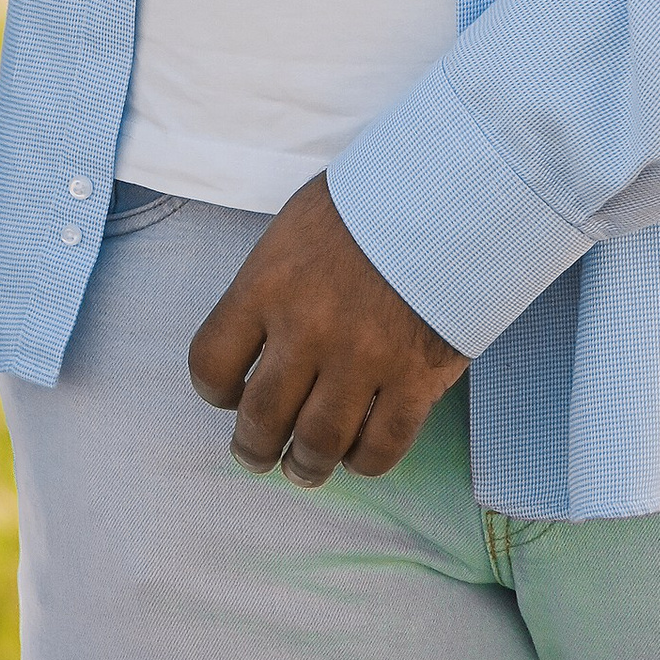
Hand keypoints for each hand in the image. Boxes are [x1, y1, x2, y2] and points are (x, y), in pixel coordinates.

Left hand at [187, 174, 463, 485]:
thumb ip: (270, 285)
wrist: (448, 191)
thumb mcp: (296, 226)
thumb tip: (254, 342)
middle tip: (255, 455)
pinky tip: (356, 455)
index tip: (228, 396)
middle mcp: (308, 326)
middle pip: (261, 418)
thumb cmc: (366, 203)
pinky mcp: (415, 380)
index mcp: (268, 282)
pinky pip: (380, 449)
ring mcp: (362, 358)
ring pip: (318, 443)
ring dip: (304, 467)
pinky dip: (363, 463)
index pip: (211, 360)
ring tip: (303, 468)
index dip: (214, 390)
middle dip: (252, 448)